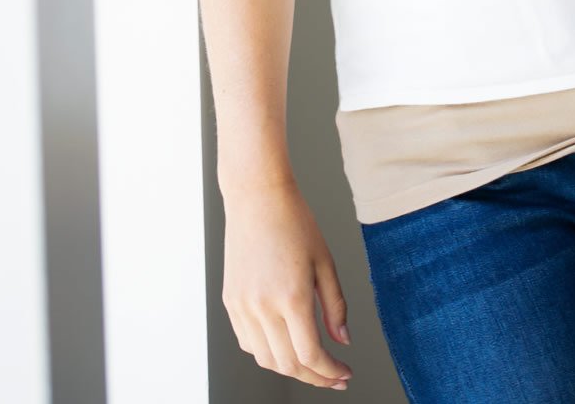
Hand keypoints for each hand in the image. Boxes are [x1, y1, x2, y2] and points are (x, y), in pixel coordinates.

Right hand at [221, 179, 353, 389]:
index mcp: (291, 297)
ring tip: (312, 361)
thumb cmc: (295, 222)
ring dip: (290, 367)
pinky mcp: (230, 302)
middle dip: (314, 376)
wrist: (258, 198)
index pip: (310, 355)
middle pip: (287, 365)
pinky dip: (268, 351)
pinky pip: (248, 342)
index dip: (329, 372)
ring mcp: (242, 306)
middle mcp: (263, 307)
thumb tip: (343, 341)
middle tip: (334, 375)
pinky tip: (285, 342)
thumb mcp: (325, 261)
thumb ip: (335, 306)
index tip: (344, 374)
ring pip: (265, 359)